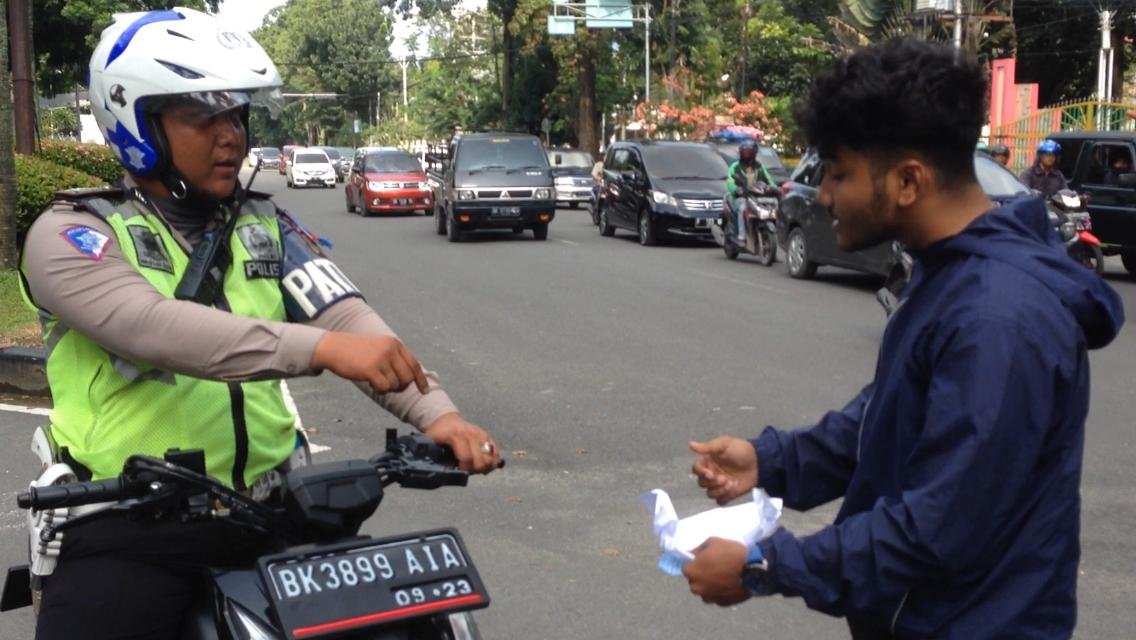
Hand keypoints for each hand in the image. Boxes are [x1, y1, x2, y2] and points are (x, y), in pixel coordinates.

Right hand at [311, 333, 428, 394]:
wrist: (334, 347)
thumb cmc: (356, 351)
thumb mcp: (379, 348)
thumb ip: (394, 359)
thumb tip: (409, 378)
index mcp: (395, 344)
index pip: (414, 364)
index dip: (421, 379)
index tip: (425, 391)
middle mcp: (390, 349)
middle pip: (407, 377)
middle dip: (400, 386)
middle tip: (388, 386)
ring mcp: (381, 359)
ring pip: (396, 384)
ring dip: (387, 388)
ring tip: (375, 381)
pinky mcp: (370, 369)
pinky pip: (384, 387)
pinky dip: (380, 390)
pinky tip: (371, 384)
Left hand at [422, 413, 499, 473]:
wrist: (446, 420)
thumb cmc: (437, 434)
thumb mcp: (430, 443)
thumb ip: (434, 457)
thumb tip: (443, 474)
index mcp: (456, 435)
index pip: (466, 457)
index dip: (464, 469)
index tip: (459, 472)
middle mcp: (471, 434)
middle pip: (480, 460)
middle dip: (474, 470)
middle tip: (466, 472)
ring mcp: (481, 434)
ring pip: (491, 457)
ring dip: (485, 467)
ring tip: (475, 470)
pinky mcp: (487, 436)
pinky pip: (496, 452)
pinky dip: (493, 462)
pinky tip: (485, 467)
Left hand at [683, 537, 749, 605]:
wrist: (753, 569)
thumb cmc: (730, 553)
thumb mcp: (712, 542)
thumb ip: (699, 549)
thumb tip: (694, 555)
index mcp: (691, 572)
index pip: (687, 567)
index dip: (696, 562)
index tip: (705, 559)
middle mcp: (696, 588)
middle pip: (696, 580)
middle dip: (702, 575)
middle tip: (715, 567)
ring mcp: (709, 598)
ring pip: (706, 590)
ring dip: (711, 585)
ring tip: (724, 576)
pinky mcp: (722, 604)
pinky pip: (718, 596)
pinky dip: (721, 591)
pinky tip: (730, 584)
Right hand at [689, 436, 758, 504]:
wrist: (759, 462)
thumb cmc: (741, 450)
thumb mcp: (725, 444)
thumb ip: (708, 447)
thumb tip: (690, 444)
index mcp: (708, 461)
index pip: (696, 469)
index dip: (701, 473)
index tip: (711, 474)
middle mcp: (711, 474)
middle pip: (701, 483)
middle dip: (712, 482)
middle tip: (724, 478)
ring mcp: (719, 485)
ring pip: (710, 493)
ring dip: (719, 490)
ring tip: (731, 483)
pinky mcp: (728, 494)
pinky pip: (720, 501)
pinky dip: (724, 497)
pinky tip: (733, 488)